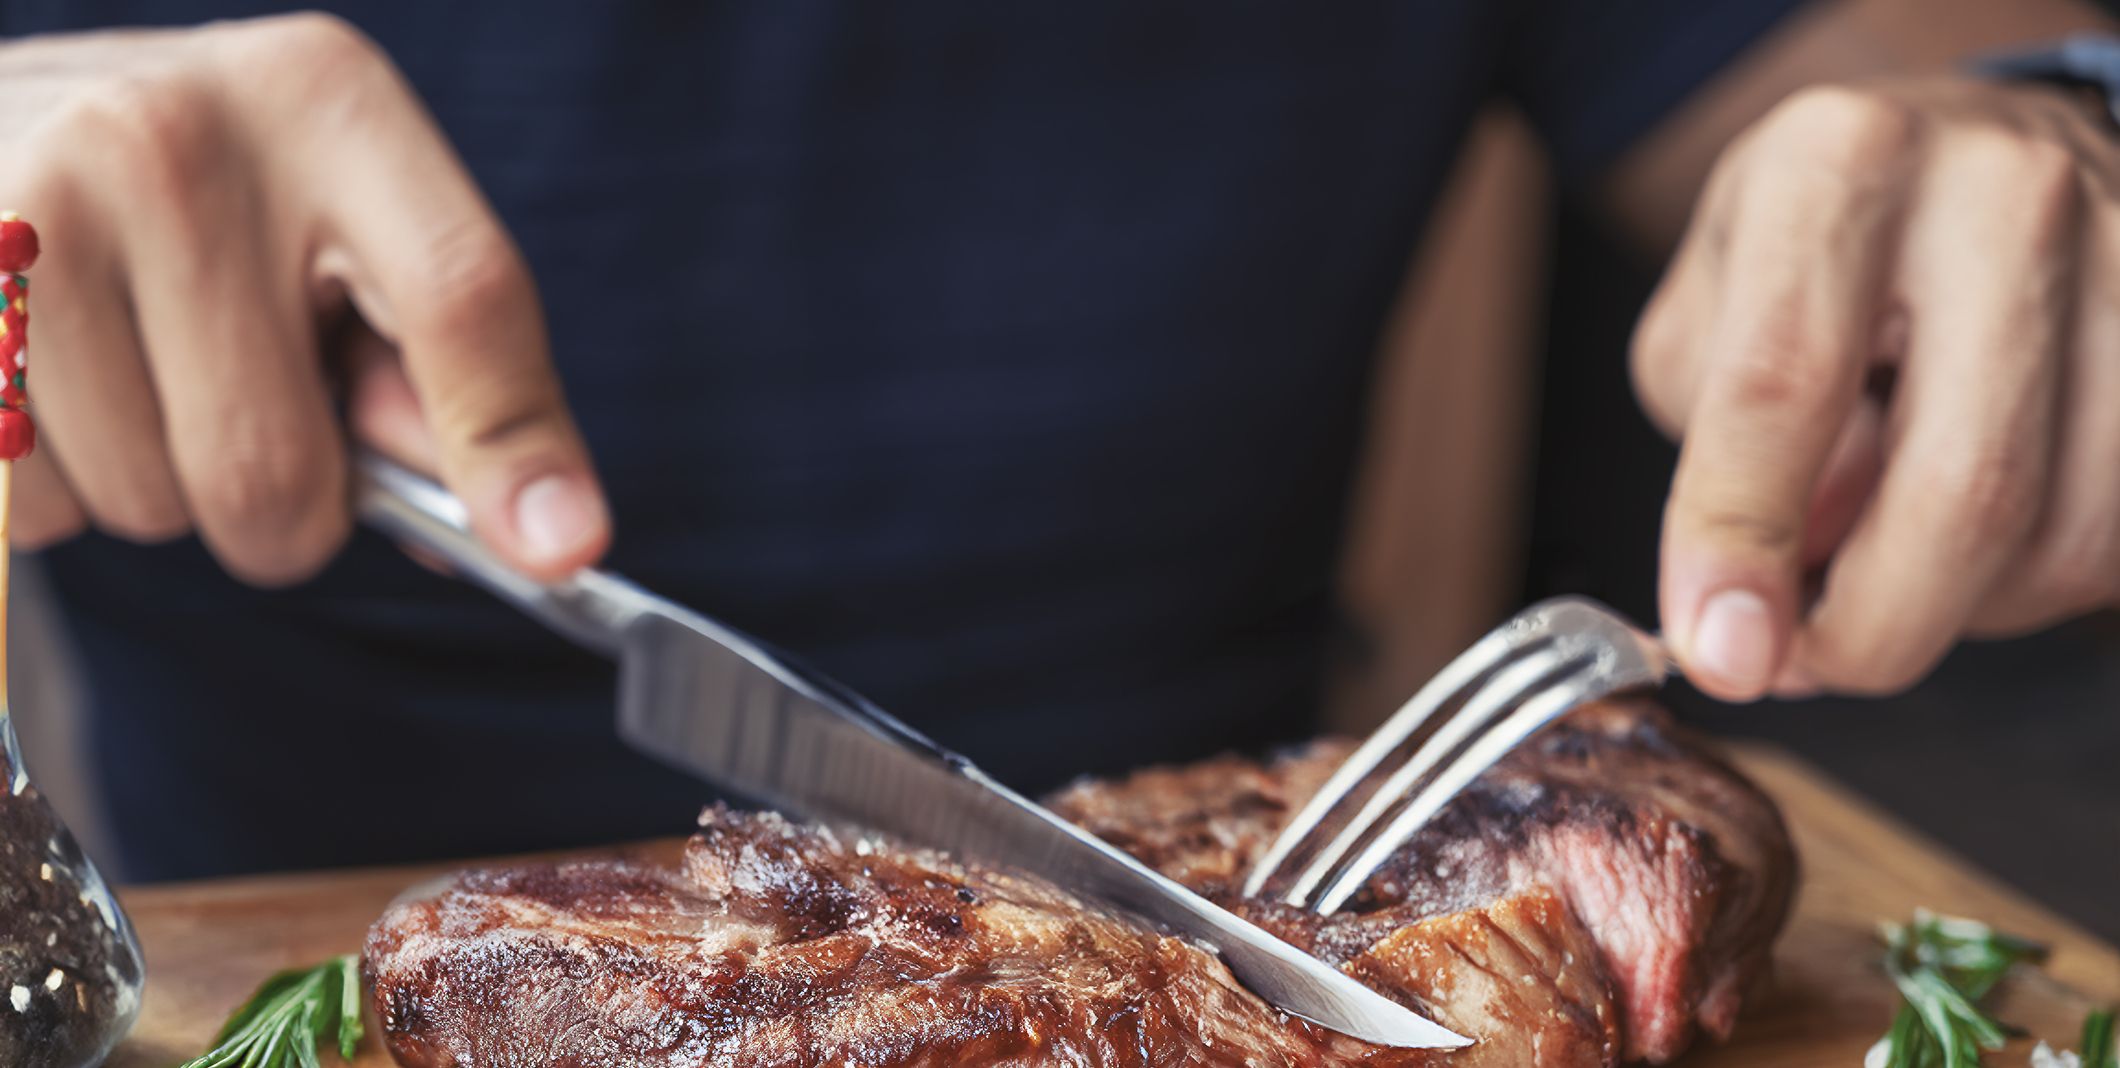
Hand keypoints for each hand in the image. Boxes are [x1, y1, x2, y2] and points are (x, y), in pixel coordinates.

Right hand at [0, 14, 607, 583]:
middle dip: (279, 511)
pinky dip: (53, 488)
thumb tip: (536, 533)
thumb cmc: (200, 200)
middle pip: (275, 468)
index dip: (512, 444)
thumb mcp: (341, 231)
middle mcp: (181, 133)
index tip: (558, 554)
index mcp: (328, 102)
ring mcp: (37, 197)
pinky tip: (50, 380)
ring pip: (147, 504)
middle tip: (246, 423)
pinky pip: (32, 504)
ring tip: (130, 372)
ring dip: (153, 492)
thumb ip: (436, 372)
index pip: (459, 298)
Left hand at [1634, 77, 2118, 699]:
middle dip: (1872, 628)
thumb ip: (1720, 453)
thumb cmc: (1822, 245)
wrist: (1974, 151)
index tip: (1718, 651)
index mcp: (1844, 164)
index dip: (1740, 541)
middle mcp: (2005, 192)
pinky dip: (2032, 584)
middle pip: (1964, 487)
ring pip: (2063, 536)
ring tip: (1889, 563)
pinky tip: (1976, 539)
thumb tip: (1767, 605)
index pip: (1784, 388)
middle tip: (1802, 663)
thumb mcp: (1710, 309)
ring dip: (1958, 608)